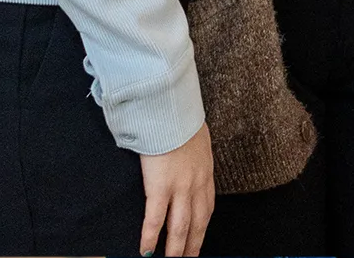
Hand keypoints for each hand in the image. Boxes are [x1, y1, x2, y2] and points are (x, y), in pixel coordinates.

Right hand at [139, 122, 213, 256]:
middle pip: (197, 222)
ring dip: (176, 249)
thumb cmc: (180, 120)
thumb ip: (195, 155)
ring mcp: (180, 186)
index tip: (199, 240)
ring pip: (180, 227)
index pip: (207, 207)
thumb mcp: (198, 139)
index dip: (202, 227)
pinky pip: (156, 219)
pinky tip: (146, 250)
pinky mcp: (160, 186)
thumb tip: (191, 157)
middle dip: (193, 245)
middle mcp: (197, 183)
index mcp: (205, 171)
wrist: (171, 110)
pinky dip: (151, 237)